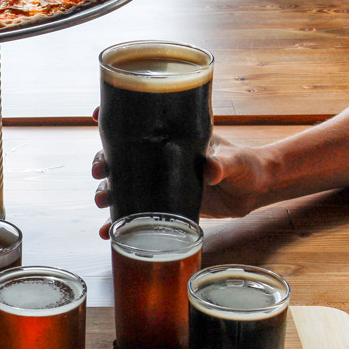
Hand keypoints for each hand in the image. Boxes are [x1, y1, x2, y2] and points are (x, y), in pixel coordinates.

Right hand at [92, 133, 269, 238]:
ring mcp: (159, 183)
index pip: (138, 124)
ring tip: (101, 203)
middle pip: (120, 157)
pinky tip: (106, 232)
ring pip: (123, 185)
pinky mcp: (164, 206)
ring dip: (106, 192)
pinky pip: (136, 213)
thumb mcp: (236, 161)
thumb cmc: (247, 165)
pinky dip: (118, 223)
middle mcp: (159, 159)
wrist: (254, 191)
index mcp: (173, 139)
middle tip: (99, 173)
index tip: (94, 116)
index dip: (113, 119)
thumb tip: (211, 170)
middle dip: (102, 163)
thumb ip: (223, 164)